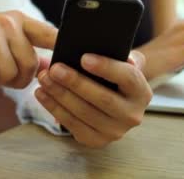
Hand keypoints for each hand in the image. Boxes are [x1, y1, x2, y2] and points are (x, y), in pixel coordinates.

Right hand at [0, 11, 56, 87]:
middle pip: (30, 66)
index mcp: (20, 20)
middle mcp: (8, 21)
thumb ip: (28, 51)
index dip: (62, 51)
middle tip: (0, 74)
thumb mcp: (3, 41)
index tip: (66, 67)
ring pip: (10, 74)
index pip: (51, 35)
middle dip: (17, 79)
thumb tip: (52, 67)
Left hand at [35, 52, 151, 147]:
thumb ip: (116, 52)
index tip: (83, 57)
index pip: (128, 78)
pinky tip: (41, 93)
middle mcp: (132, 115)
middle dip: (75, 83)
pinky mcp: (95, 141)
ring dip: (60, 95)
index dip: (106, 68)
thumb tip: (91, 43)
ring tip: (43, 78)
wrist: (114, 101)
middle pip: (103, 99)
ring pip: (84, 113)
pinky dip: (53, 108)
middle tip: (55, 68)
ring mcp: (114, 132)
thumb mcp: (120, 61)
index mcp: (142, 92)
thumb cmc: (112, 75)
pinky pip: (71, 124)